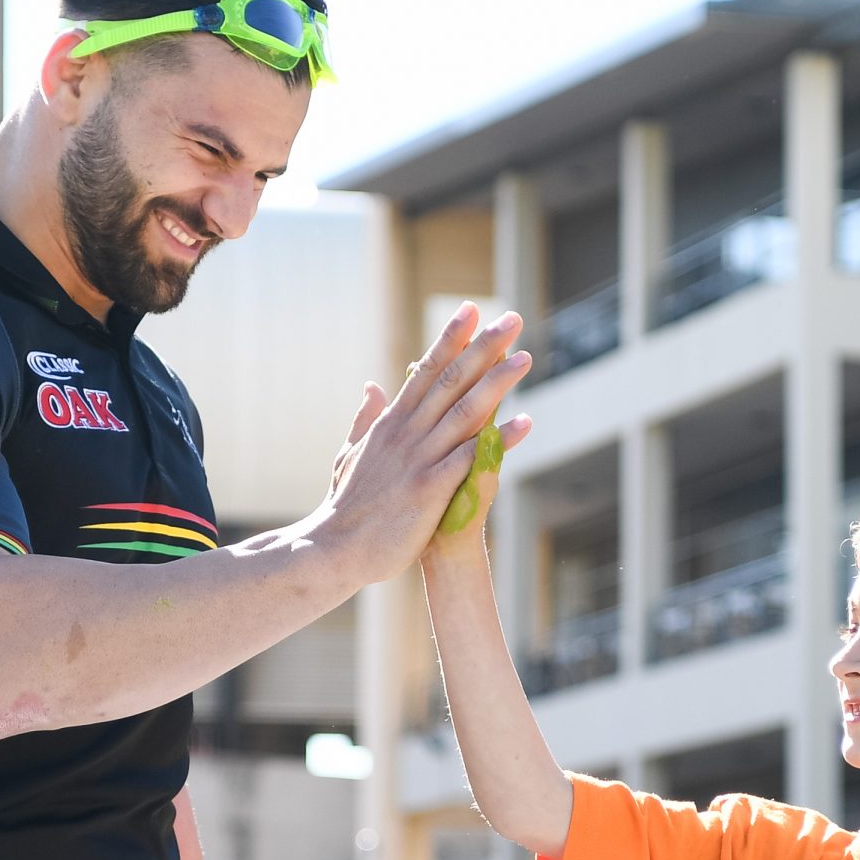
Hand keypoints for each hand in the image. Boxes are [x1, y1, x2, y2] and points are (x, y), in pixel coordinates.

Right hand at [322, 303, 532, 582]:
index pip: (426, 371)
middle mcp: (406, 433)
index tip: (471, 310)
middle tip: (512, 318)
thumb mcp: (350, 453)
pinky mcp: (429, 489)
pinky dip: (498, 439)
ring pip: (464, 411)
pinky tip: (525, 423)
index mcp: (391, 424)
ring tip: (525, 358)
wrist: (334, 549)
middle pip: (451, 380)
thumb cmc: (347, 508)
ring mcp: (418, 459)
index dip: (450, 339)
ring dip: (497, 382)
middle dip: (483, 346)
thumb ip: (365, 418)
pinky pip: (470, 458)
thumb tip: (372, 386)